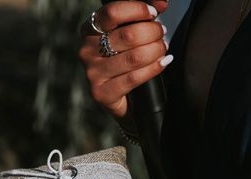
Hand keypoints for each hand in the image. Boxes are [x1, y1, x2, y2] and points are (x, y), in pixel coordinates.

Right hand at [78, 1, 172, 119]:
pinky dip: (154, 68)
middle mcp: (87, 51)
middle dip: (153, 32)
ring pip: (134, 57)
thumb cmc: (124, 60)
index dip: (137, 9)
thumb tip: (161, 3)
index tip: (153, 13)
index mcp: (90, 30)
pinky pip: (134, 78)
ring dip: (156, 50)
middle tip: (161, 33)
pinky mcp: (102, 93)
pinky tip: (163, 62)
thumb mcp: (127, 35)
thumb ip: (140, 17)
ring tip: (162, 48)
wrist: (119, 97)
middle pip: (128, 35)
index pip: (113, 12)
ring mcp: (93, 73)